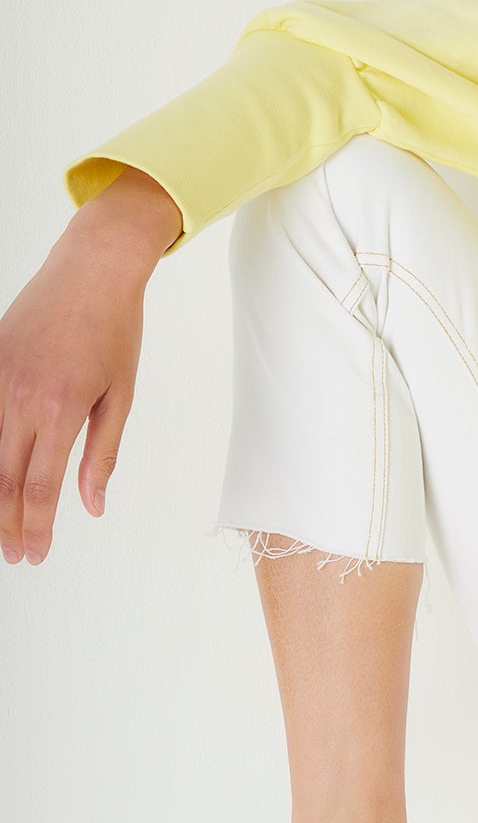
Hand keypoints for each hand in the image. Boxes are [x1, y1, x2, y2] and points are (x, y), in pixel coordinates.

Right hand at [0, 169, 179, 565]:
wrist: (92, 268)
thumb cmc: (114, 328)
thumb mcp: (120, 394)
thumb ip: (102, 453)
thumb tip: (92, 505)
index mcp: (59, 409)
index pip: (39, 487)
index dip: (35, 527)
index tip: (34, 554)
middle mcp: (20, 397)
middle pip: (4, 478)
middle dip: (8, 523)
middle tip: (14, 554)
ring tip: (0, 526)